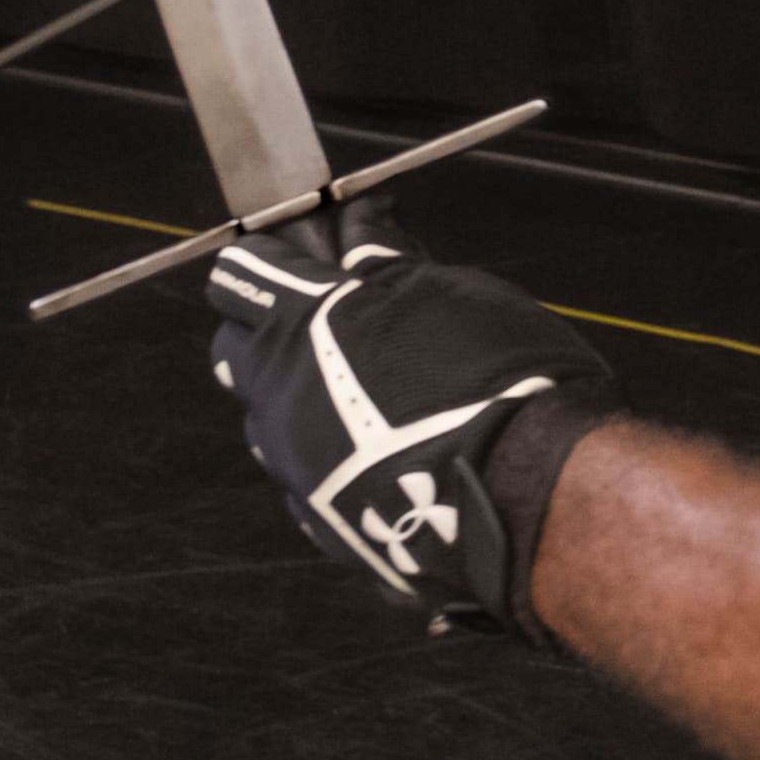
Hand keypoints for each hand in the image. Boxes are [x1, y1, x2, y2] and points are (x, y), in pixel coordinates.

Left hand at [204, 192, 619, 645]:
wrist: (525, 491)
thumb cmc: (499, 378)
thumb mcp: (453, 295)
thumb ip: (392, 271)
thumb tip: (364, 241)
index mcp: (303, 326)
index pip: (245, 275)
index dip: (273, 256)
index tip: (306, 247)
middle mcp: (280, 395)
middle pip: (235, 348)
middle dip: (267, 327)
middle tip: (329, 317)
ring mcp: (293, 463)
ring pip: (267, 416)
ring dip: (300, 394)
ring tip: (366, 389)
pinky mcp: (320, 518)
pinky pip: (304, 473)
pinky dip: (331, 451)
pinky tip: (381, 446)